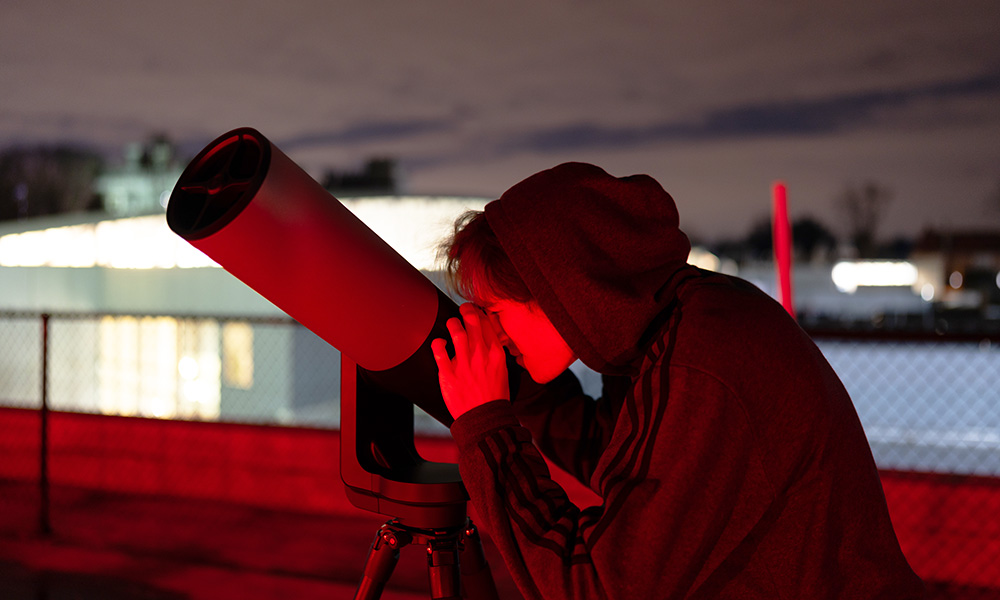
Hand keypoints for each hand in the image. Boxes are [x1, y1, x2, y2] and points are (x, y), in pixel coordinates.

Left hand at [431, 303, 509, 419]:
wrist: (484, 418)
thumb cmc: (494, 397)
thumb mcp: (502, 371)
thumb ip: (494, 354)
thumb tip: (488, 341)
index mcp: (495, 355)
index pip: (487, 325)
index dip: (481, 314)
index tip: (476, 312)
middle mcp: (480, 356)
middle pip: (473, 322)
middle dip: (467, 310)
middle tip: (463, 309)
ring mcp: (464, 364)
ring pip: (456, 333)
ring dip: (453, 324)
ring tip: (452, 325)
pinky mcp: (448, 374)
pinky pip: (439, 352)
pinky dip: (438, 344)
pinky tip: (439, 343)